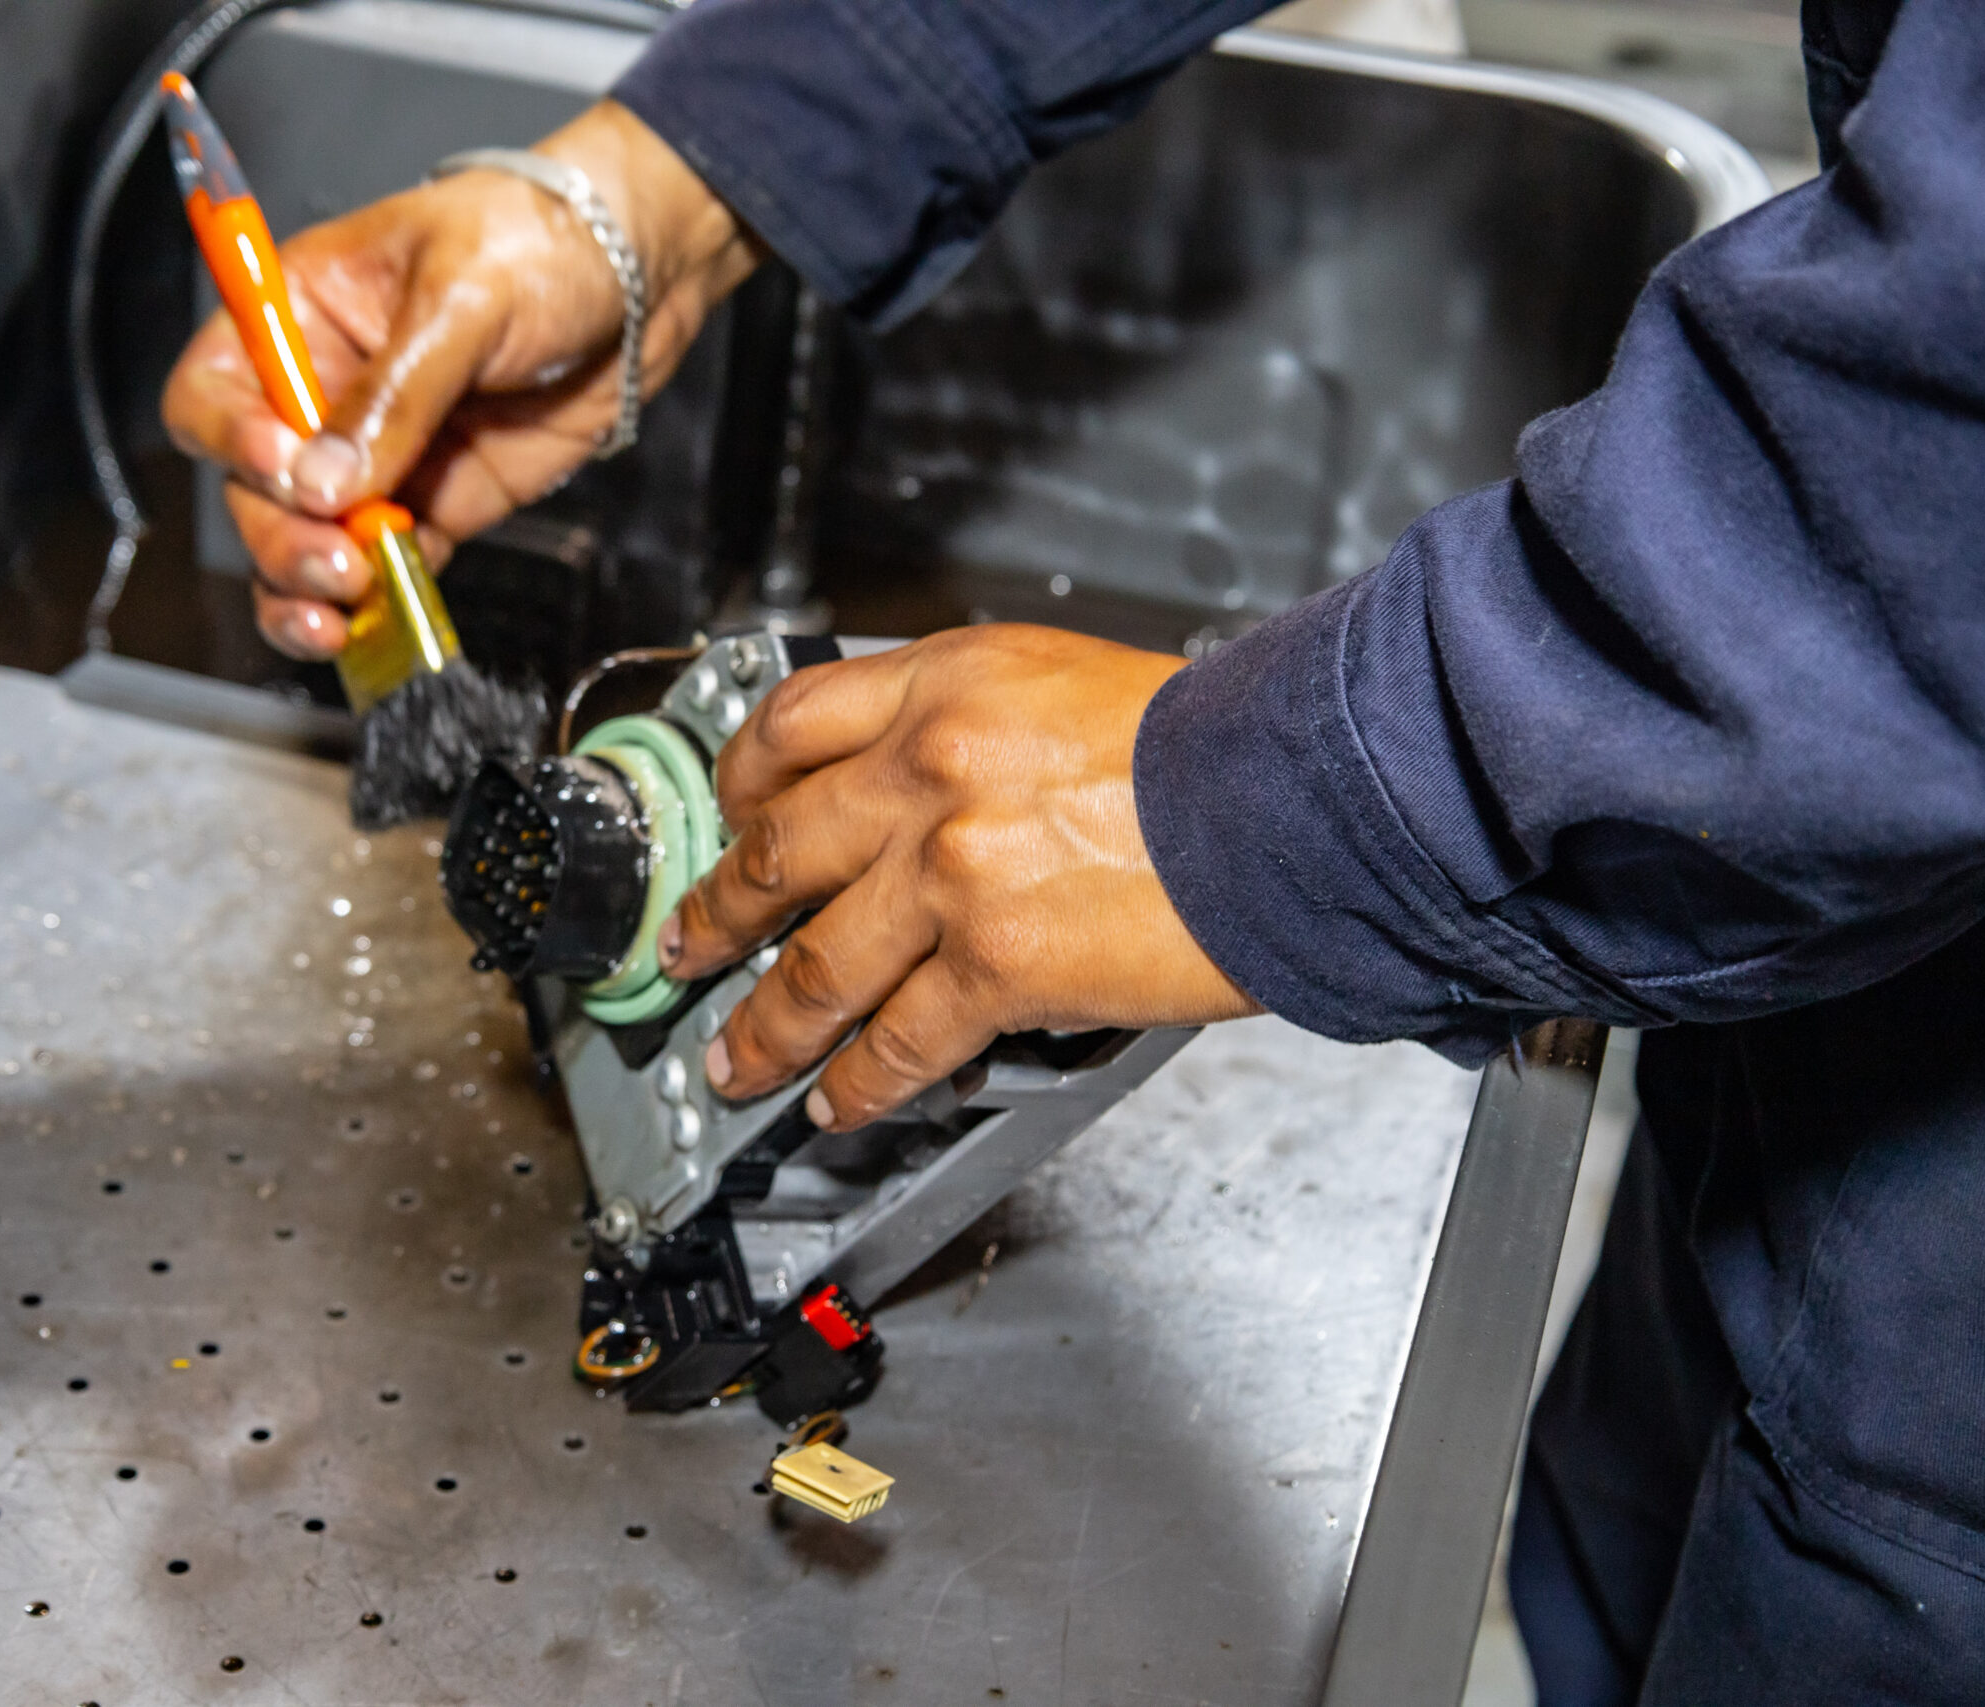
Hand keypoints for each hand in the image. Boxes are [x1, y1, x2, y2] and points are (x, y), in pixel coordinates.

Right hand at [159, 100, 758, 658]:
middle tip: (332, 561)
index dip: (229, 438)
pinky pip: (385, 570)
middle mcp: (322, 393)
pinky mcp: (432, 503)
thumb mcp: (461, 295)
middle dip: (281, 535)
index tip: (283, 466)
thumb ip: (394, 393)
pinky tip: (383, 623)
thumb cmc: (539, 239)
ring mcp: (377, 457)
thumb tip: (324, 483)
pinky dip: (379, 606)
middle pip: (254, 488)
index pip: (212, 390)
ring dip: (308, 588)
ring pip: (307, 542)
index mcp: (297, 316)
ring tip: (339, 613)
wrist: (638, 276)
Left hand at [656, 626, 1262, 1130]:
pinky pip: (896, 1040)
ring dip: (764, 1026)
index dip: (741, 782)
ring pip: (814, 963)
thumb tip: (923, 786)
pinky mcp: (994, 961)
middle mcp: (931, 766)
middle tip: (689, 944)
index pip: (793, 722)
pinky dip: (858, 1083)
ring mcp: (952, 869)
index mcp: (946, 685)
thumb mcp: (1069, 684)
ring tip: (736, 1058)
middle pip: (778, 849)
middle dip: (718, 913)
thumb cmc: (1216, 744)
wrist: (1296, 795)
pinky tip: (839, 1101)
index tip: (730, 816)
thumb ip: (977, 726)